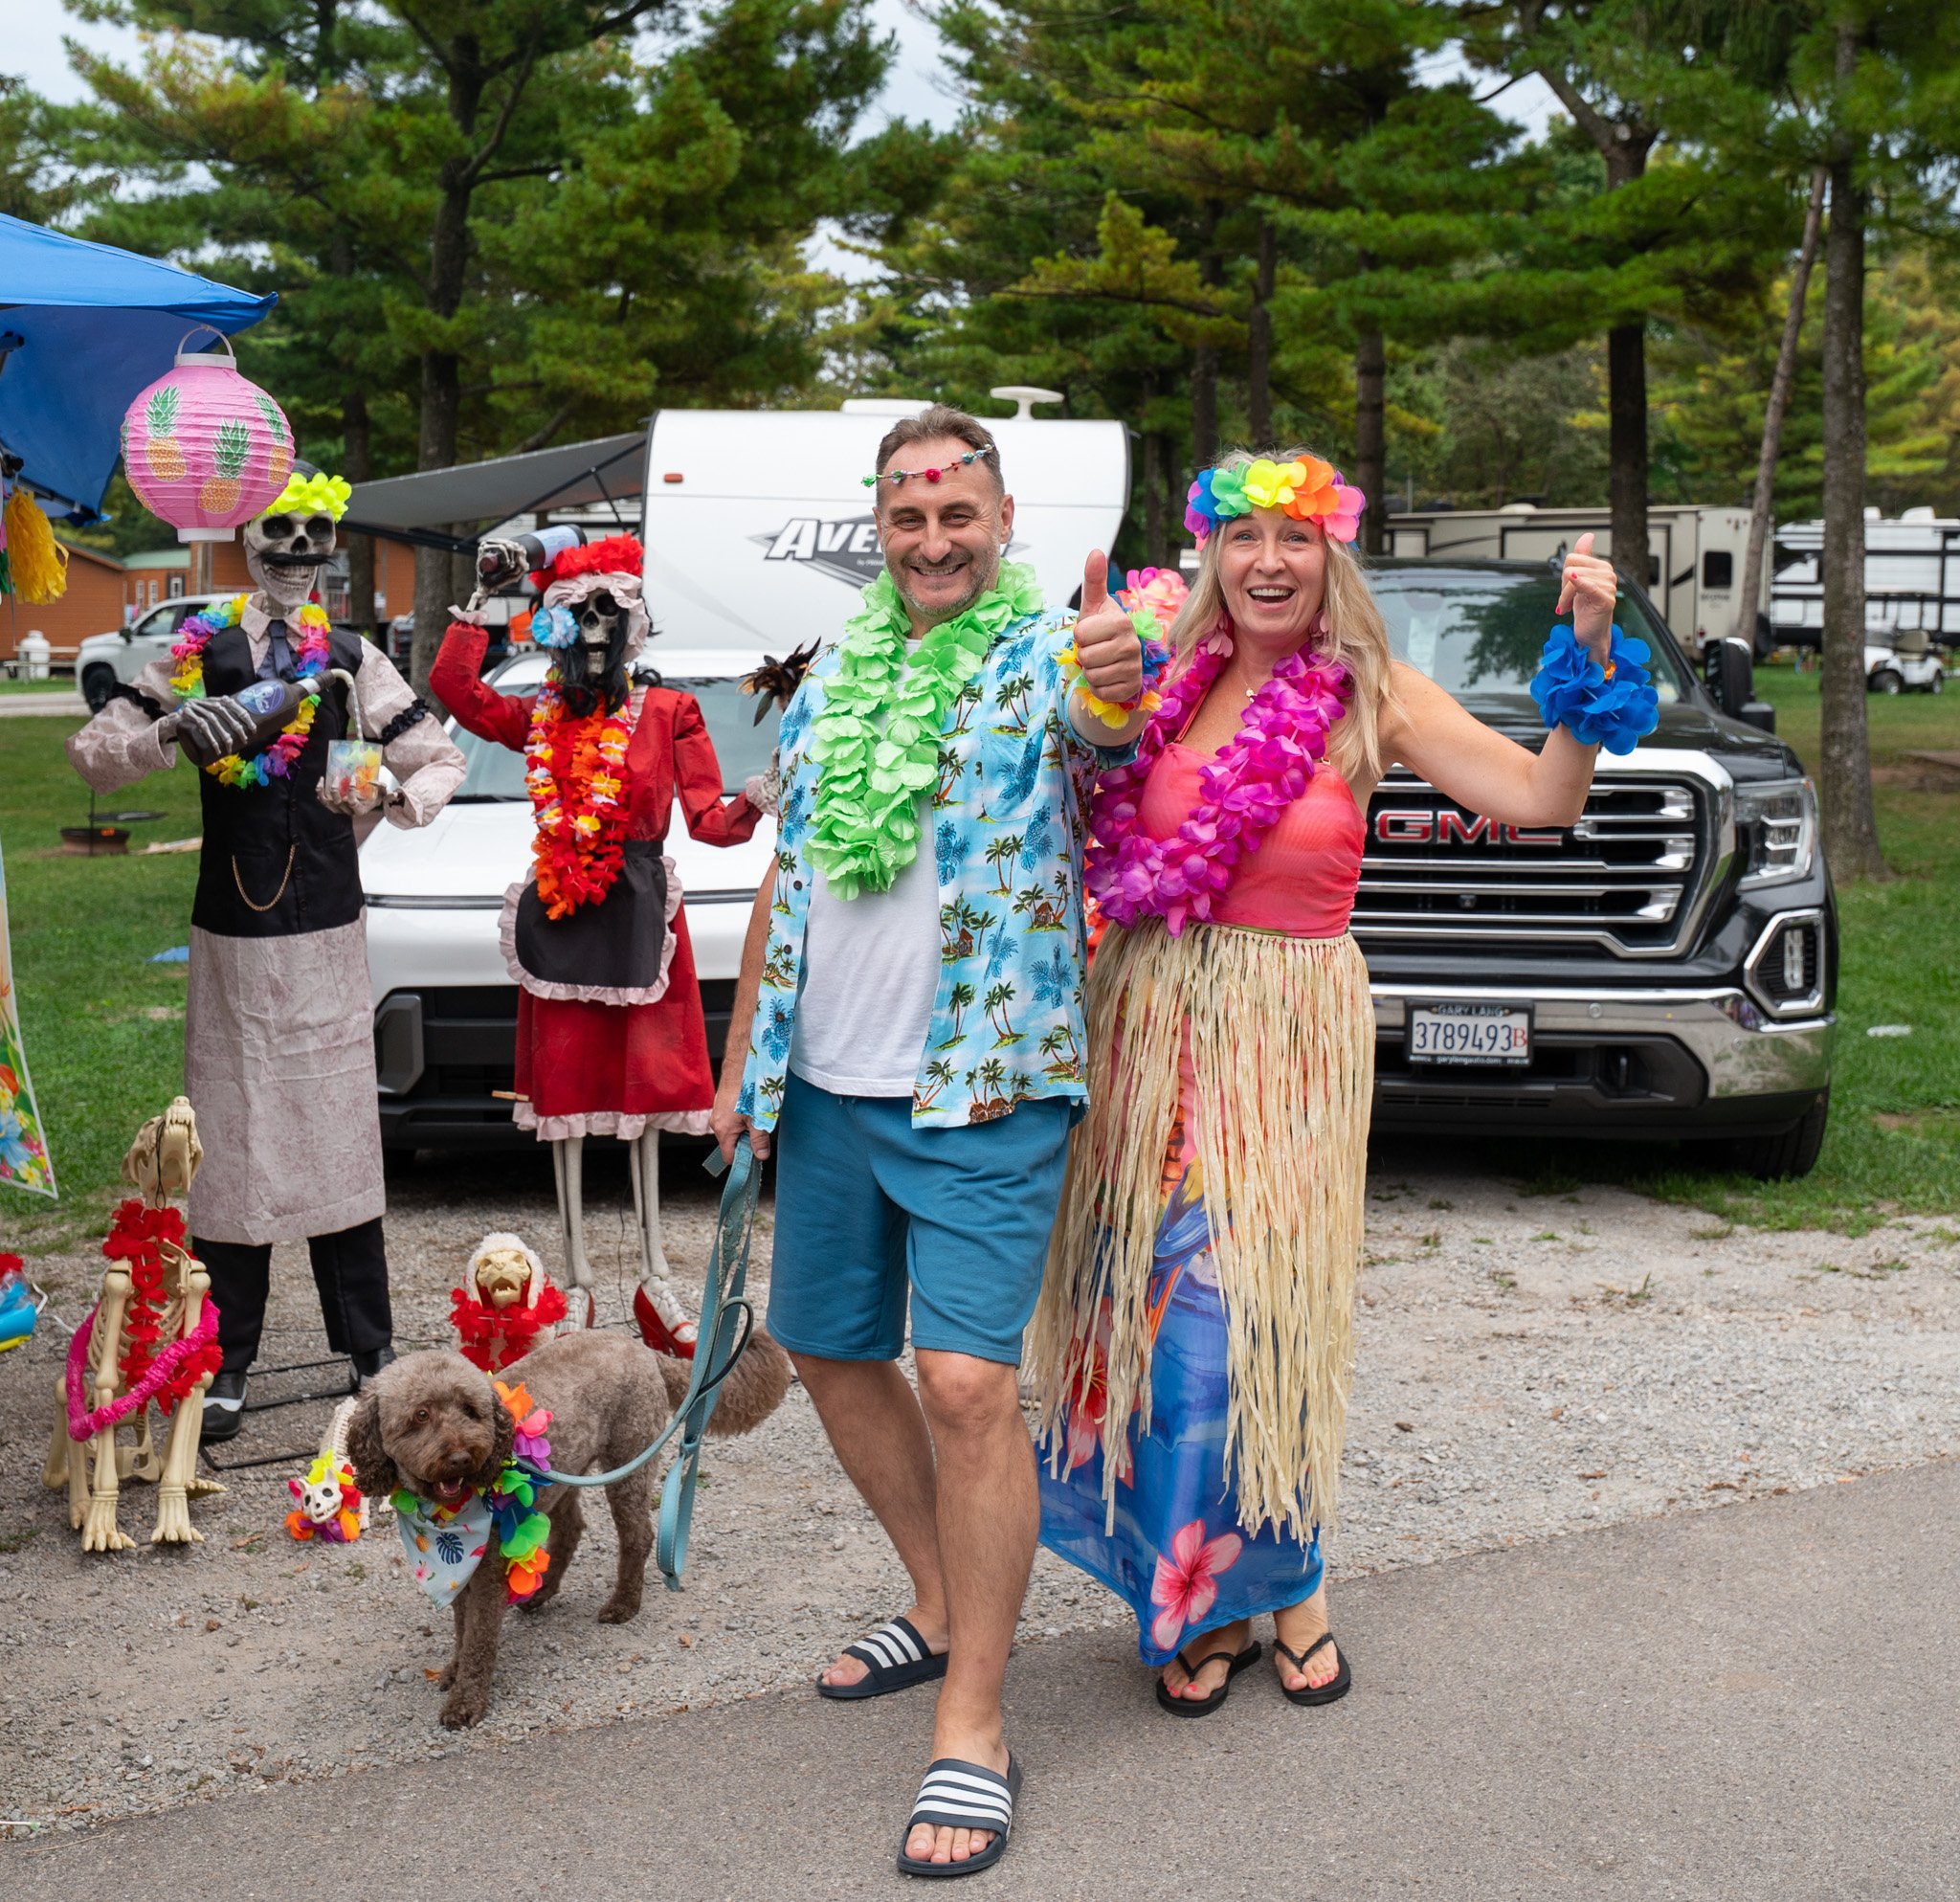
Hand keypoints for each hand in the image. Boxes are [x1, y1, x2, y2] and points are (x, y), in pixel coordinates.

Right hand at [160, 694, 258, 766]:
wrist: (172, 723)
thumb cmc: (197, 723)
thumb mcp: (211, 717)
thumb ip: (224, 719)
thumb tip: (246, 728)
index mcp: (213, 700)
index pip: (231, 703)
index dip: (243, 715)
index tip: (253, 728)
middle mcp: (204, 701)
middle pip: (224, 711)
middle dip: (237, 727)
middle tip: (244, 740)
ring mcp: (194, 706)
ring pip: (213, 720)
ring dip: (223, 735)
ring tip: (230, 748)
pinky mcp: (186, 714)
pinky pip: (201, 726)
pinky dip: (211, 737)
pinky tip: (217, 747)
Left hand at [316, 776, 383, 816]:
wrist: (368, 803)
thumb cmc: (376, 798)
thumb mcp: (383, 794)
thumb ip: (381, 787)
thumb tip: (372, 781)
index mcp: (359, 811)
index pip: (352, 802)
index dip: (351, 790)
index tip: (353, 777)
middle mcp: (347, 812)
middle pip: (337, 802)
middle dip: (335, 788)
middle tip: (337, 776)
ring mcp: (338, 809)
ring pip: (326, 802)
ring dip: (324, 790)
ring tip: (325, 778)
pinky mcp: (332, 805)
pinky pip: (322, 800)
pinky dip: (319, 791)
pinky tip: (321, 781)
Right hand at [711, 1085, 767, 1163]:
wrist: (741, 1065)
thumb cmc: (748, 1089)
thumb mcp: (758, 1118)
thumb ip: (759, 1139)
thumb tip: (761, 1155)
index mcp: (723, 1130)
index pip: (729, 1157)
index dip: (743, 1159)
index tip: (755, 1156)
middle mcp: (716, 1123)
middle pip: (731, 1144)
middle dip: (746, 1142)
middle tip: (760, 1132)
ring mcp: (718, 1113)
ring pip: (732, 1131)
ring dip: (745, 1129)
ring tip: (756, 1117)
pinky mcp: (721, 1105)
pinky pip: (730, 1120)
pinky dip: (741, 1119)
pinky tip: (751, 1109)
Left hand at [1073, 550, 1142, 704]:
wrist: (1117, 659)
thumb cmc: (1101, 629)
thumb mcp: (1094, 605)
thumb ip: (1094, 580)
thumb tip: (1096, 551)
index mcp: (1121, 622)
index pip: (1080, 634)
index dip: (1080, 635)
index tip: (1092, 633)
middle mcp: (1132, 645)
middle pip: (1085, 657)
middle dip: (1085, 655)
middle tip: (1096, 649)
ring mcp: (1135, 669)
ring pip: (1092, 676)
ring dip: (1091, 672)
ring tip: (1102, 662)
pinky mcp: (1132, 689)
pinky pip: (1101, 692)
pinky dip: (1099, 687)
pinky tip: (1108, 677)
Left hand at [1556, 532, 1618, 654]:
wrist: (1590, 633)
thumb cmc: (1585, 608)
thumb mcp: (1579, 580)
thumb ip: (1582, 557)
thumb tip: (1588, 535)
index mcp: (1602, 567)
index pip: (1573, 558)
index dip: (1565, 575)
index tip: (1568, 590)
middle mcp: (1608, 573)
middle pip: (1570, 566)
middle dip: (1563, 586)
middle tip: (1568, 600)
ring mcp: (1609, 586)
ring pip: (1572, 578)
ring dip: (1565, 597)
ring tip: (1570, 607)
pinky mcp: (1606, 600)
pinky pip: (1588, 586)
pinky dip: (1578, 586)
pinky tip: (1573, 594)